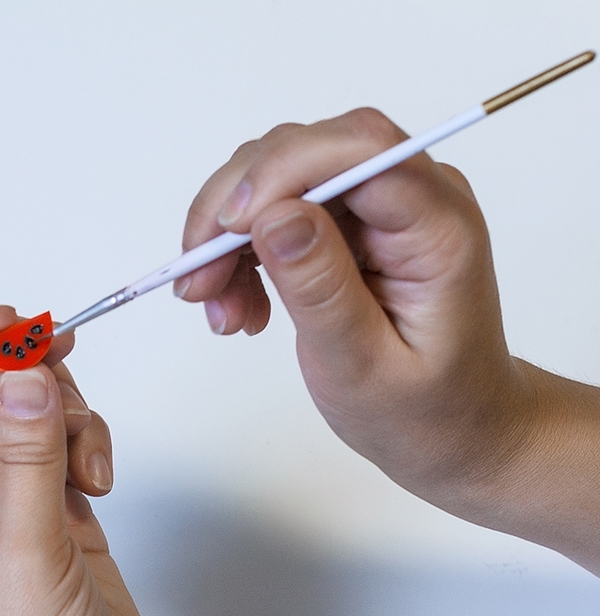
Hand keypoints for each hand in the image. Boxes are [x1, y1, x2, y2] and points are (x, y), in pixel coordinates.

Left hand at [0, 307, 296, 615]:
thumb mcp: (24, 558)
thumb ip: (24, 455)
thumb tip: (22, 370)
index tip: (8, 320)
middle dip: (13, 377)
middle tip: (62, 354)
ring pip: (16, 417)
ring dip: (56, 414)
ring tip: (83, 460)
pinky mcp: (46, 523)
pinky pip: (54, 448)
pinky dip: (80, 444)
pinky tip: (97, 481)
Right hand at [174, 108, 524, 508]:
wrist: (455, 428)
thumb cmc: (425, 408)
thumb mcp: (365, 367)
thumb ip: (322, 290)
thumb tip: (277, 217)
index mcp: (438, 227)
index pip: (360, 148)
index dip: (280, 171)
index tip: (224, 230)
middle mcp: (411, 196)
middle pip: (305, 151)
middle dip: (235, 209)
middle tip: (198, 284)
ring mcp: (378, 205)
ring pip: (277, 177)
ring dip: (227, 237)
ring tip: (221, 310)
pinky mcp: (348, 222)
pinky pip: (273, 209)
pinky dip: (238, 252)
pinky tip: (240, 304)